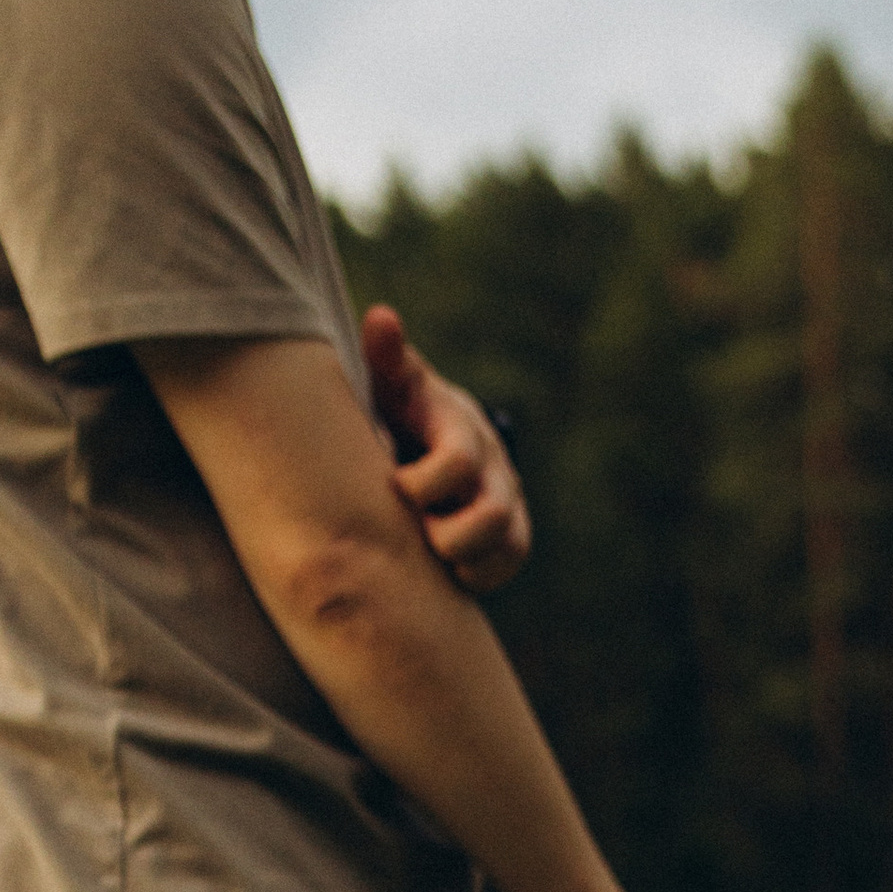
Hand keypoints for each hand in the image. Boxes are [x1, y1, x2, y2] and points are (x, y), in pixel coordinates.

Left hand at [360, 305, 531, 594]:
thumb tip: (382, 317)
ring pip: (507, 548)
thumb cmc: (392, 410)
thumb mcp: (386, 382)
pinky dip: (475, 574)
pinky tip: (445, 565)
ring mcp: (507, 499)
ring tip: (428, 547)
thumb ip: (385, 357)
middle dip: (446, 534)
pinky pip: (507, 565)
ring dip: (462, 558)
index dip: (423, 486)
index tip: (394, 485)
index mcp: (461, 425)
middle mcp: (494, 463)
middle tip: (414, 529)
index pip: (459, 463)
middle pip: (492, 516)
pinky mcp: (511, 534)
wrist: (414, 439)